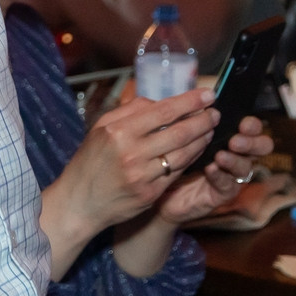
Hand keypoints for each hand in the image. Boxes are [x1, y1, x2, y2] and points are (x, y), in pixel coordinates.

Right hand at [41, 86, 221, 271]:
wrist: (80, 201)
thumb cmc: (91, 161)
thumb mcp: (101, 128)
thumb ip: (130, 111)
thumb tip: (159, 102)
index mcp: (118, 131)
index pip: (163, 111)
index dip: (190, 102)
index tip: (207, 94)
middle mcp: (132, 152)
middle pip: (179, 132)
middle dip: (202, 120)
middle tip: (215, 111)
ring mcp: (143, 176)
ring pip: (183, 153)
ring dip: (201, 139)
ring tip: (210, 128)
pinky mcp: (151, 194)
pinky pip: (177, 172)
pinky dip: (191, 158)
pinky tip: (198, 149)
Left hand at [157, 115, 274, 224]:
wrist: (157, 184)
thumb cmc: (171, 151)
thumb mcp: (176, 130)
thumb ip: (186, 114)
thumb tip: (191, 98)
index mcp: (230, 134)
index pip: (251, 127)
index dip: (251, 124)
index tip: (242, 122)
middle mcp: (236, 153)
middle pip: (261, 147)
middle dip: (252, 142)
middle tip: (235, 140)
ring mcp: (231, 175)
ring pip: (246, 167)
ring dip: (234, 160)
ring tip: (220, 155)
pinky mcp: (221, 193)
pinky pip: (227, 185)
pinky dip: (220, 176)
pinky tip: (210, 169)